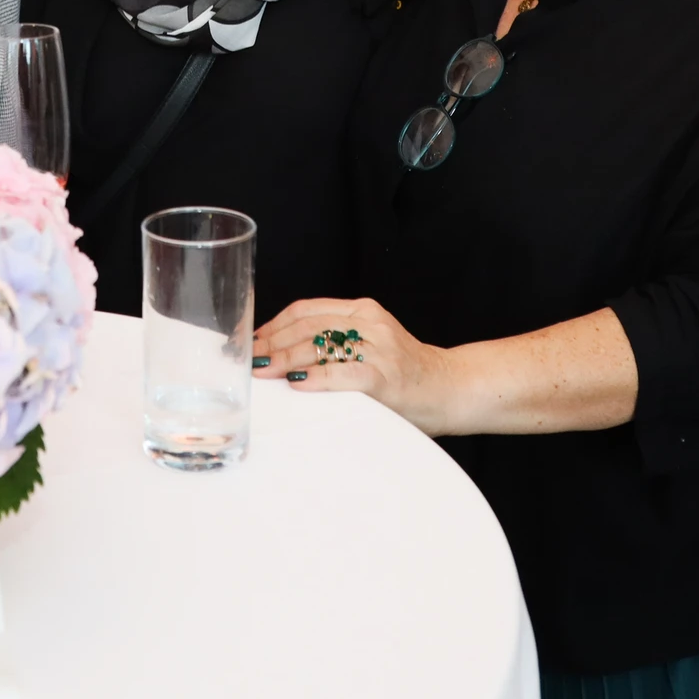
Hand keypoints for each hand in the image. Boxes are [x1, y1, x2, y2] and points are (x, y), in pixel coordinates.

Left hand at [251, 296, 459, 434]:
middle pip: (308, 327)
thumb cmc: (404, 373)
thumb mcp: (371, 343)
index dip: (274, 324)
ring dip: (284, 360)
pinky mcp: (385, 377)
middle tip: (248, 358)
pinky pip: (344, 374)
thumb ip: (337, 342)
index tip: (252, 339)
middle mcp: (370, 323)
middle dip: (272, 343)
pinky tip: (297, 384)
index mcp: (364, 311)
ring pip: (321, 347)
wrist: (450, 389)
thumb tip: (281, 356)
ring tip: (262, 371)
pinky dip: (317, 378)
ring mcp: (379, 349)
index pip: (307, 309)